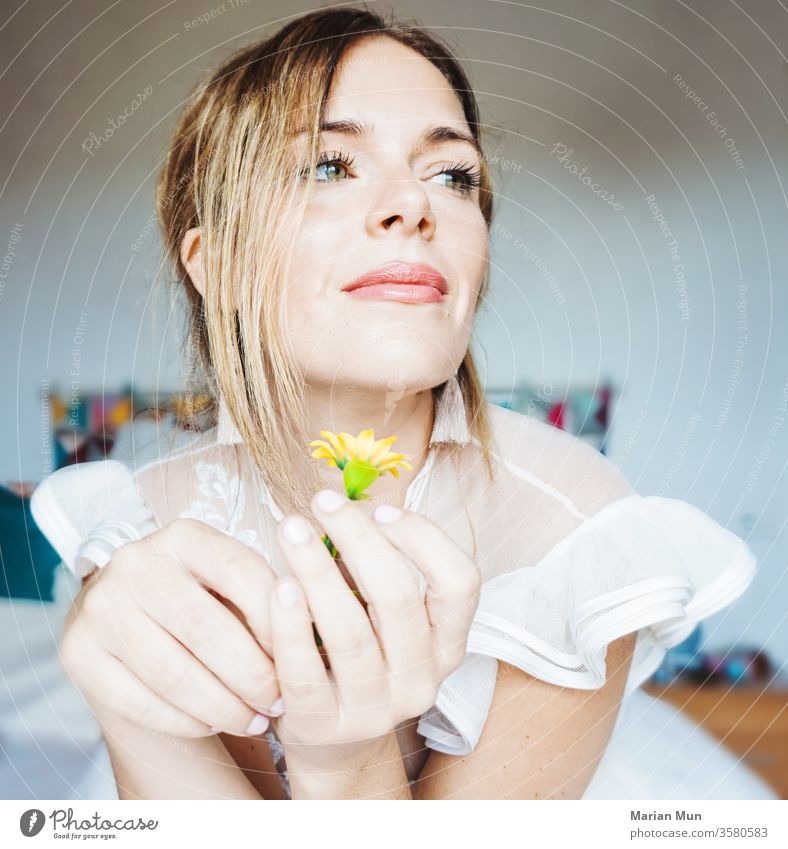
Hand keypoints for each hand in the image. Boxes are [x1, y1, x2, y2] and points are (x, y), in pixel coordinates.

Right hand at [60, 518, 282, 738]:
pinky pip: (139, 702)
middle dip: (253, 675)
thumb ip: (262, 599)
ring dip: (224, 707)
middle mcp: (136, 562)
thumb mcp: (227, 582)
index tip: (300, 653)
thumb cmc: (198, 597)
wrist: (126, 614)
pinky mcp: (78, 653)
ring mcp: (101, 607)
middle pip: (206, 629)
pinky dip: (185, 722)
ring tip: (255, 721)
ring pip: (174, 674)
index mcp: (183, 535)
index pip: (241, 572)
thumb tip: (309, 633)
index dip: (277, 619)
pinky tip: (213, 724)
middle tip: (279, 701)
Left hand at [267, 488, 481, 764]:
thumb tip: (344, 504)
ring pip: (349, 631)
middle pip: (397, 597)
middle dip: (357, 538)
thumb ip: (376, 571)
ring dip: (317, 570)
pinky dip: (290, 623)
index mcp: (447, 645)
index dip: (424, 538)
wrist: (333, 744)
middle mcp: (421, 679)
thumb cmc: (359, 657)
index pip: (460, 583)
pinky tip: (278, 585)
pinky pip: (304, 670)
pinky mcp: (324, 726)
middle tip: (322, 502)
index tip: (381, 508)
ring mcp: (374, 708)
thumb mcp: (385, 620)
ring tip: (290, 528)